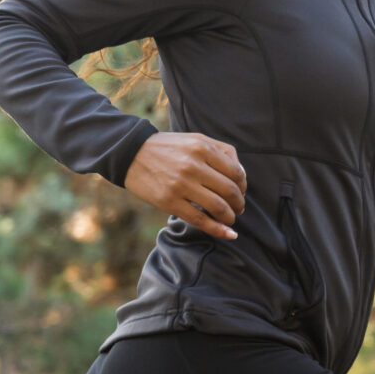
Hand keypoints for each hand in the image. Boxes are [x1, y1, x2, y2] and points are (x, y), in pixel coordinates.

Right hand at [123, 132, 245, 237]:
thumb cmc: (168, 147)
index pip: (236, 172)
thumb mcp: (195, 138)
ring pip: (218, 207)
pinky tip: (228, 234)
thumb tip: (241, 173)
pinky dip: (218, 230)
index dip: (243, 186)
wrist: (131, 153)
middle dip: (239, 204)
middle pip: (230, 191)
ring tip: (230, 219)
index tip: (241, 192)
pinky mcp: (169, 202)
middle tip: (238, 208)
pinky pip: (200, 220)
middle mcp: (193, 166)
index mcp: (202, 148)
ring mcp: (181, 185)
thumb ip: (220, 150)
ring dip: (230, 217)